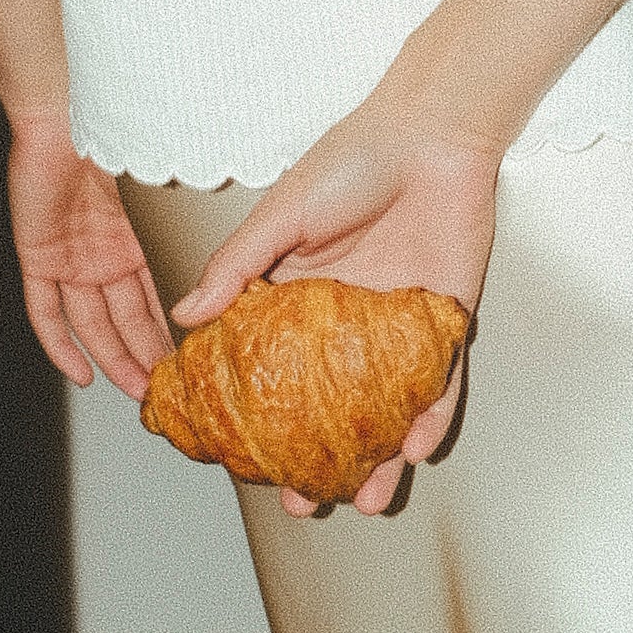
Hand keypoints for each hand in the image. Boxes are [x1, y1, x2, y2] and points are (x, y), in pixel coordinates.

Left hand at [6, 109, 173, 400]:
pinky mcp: (38, 257)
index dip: (162, 333)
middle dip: (143, 357)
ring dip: (111, 359)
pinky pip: (45, 312)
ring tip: (134, 389)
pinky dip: (60, 345)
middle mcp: (97, 256)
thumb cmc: (104, 135)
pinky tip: (78, 371)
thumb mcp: (154, 187)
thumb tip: (233, 232)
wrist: (59, 113)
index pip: (147, 299)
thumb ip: (182, 214)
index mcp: (125, 242)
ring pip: (90, 323)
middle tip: (165, 390)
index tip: (185, 359)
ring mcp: (67, 259)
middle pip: (121, 319)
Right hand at [169, 85, 499, 517]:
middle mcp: (350, 320)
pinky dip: (432, 417)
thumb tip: (185, 315)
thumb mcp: (283, 212)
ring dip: (378, 457)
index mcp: (302, 294)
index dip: (260, 414)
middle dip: (318, 457)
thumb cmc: (354, 158)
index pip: (275, 368)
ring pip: (387, 408)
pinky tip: (414, 449)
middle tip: (300, 501)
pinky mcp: (447, 320)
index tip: (240, 457)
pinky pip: (441, 381)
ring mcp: (399, 325)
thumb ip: (239, 265)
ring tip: (363, 498)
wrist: (431, 131)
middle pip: (331, 405)